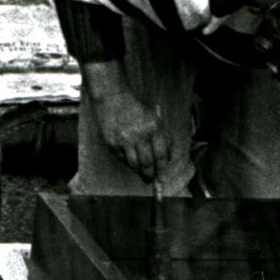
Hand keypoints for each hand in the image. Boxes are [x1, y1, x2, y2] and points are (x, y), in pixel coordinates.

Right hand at [84, 66, 178, 182]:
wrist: (113, 99)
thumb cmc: (136, 110)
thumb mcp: (154, 119)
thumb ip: (162, 137)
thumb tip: (167, 157)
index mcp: (154, 128)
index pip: (161, 155)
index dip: (162, 168)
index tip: (162, 175)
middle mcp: (140, 135)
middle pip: (147, 163)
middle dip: (150, 175)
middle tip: (150, 180)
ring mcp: (124, 141)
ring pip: (134, 165)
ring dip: (138, 172)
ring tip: (141, 175)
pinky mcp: (112, 144)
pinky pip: (122, 159)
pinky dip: (127, 163)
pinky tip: (130, 163)